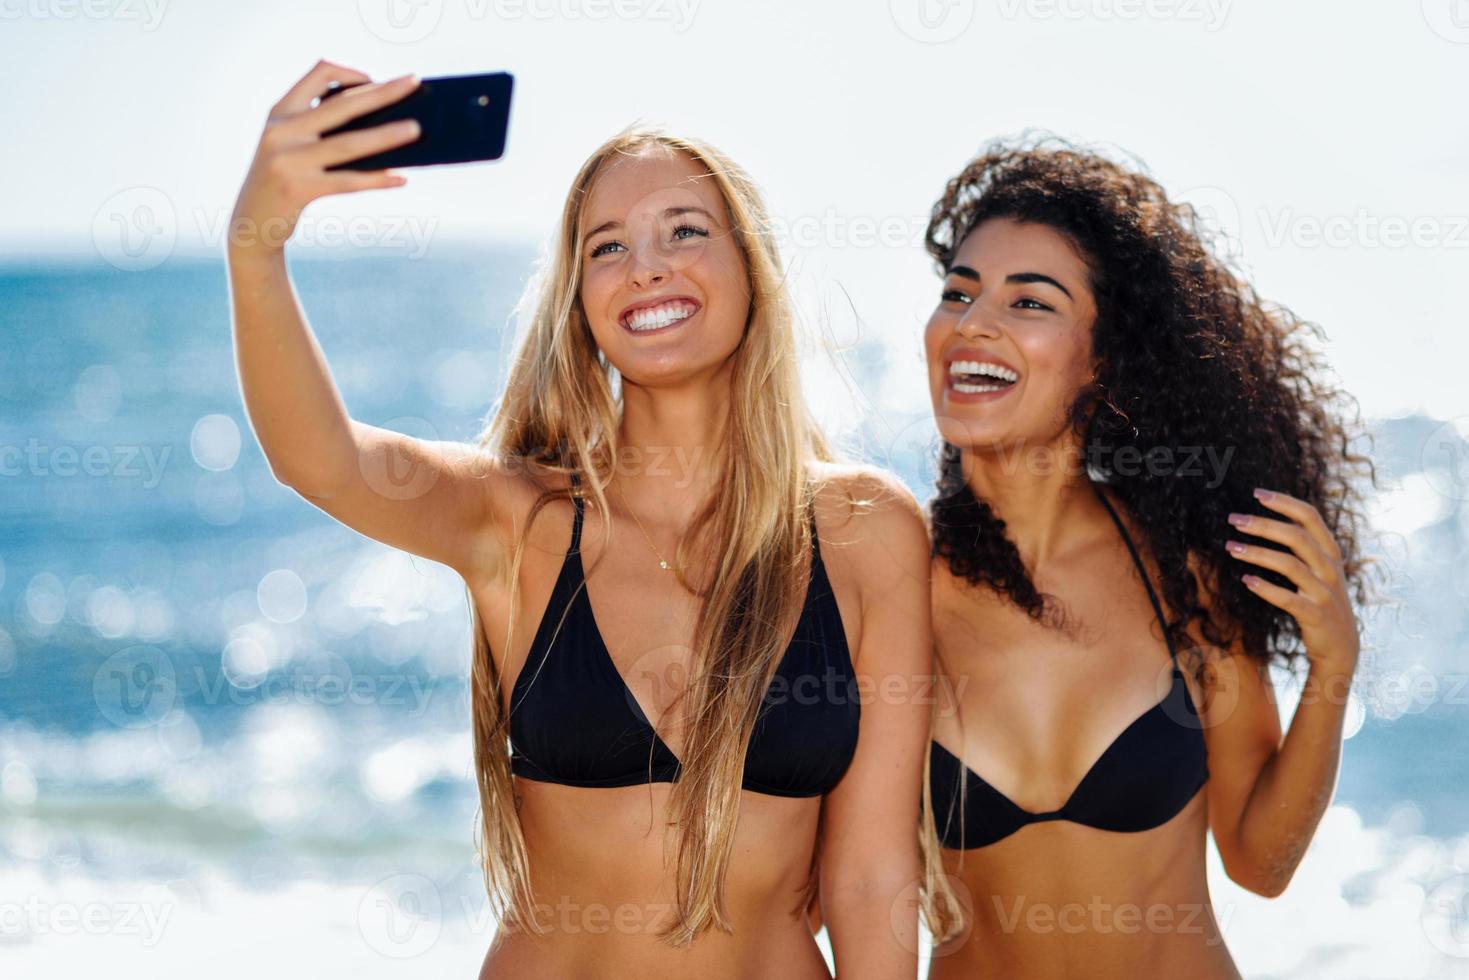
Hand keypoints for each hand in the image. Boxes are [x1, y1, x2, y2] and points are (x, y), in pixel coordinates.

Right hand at [228, 59, 420, 255]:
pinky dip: (377, 180)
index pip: (317, 74)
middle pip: (341, 104)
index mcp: (280, 112)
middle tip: (413, 82)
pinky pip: (348, 181)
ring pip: (349, 144)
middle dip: (382, 92)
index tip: (375, 80)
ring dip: (386, 135)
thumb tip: (381, 123)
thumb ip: (320, 129)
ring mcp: (288, 160)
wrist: (250, 223)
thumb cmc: (283, 180)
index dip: (349, 72)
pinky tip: (400, 178)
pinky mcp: (298, 189)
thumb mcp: (290, 145)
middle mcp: (281, 131)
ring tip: (415, 130)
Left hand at [1225, 488, 1358, 675]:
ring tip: (1231, 547)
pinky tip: (1246, 580)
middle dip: (1263, 525)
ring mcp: (1324, 592)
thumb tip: (1274, 516)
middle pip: (1297, 537)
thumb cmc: (1321, 600)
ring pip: (1290, 565)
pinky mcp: (1315, 615)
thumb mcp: (1320, 569)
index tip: (1256, 493)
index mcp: (1330, 552)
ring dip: (1257, 553)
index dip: (1285, 502)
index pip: (1310, 517)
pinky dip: (1266, 588)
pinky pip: (1289, 599)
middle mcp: (1330, 569)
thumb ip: (1305, 545)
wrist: (1341, 646)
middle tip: (1234, 519)